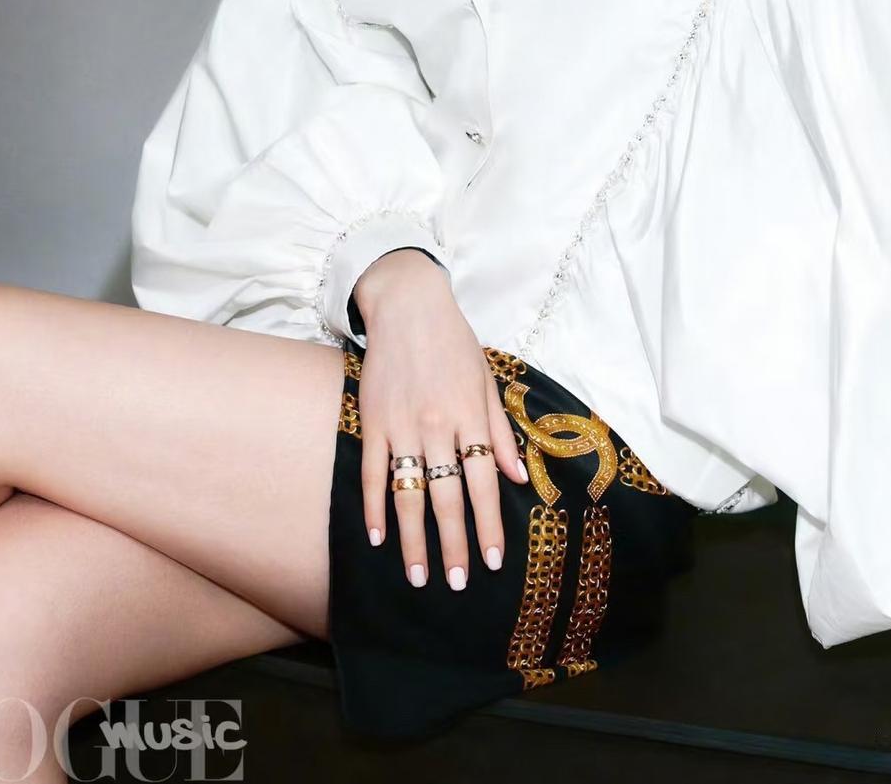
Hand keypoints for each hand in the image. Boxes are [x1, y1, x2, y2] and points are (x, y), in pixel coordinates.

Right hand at [352, 248, 528, 589]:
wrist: (409, 306)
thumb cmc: (454, 342)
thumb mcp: (487, 381)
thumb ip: (499, 431)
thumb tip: (517, 478)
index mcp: (470, 416)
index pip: (483, 483)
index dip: (488, 525)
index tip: (491, 562)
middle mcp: (438, 426)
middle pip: (447, 497)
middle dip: (453, 544)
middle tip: (455, 584)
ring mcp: (402, 425)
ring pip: (408, 493)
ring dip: (413, 539)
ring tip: (417, 576)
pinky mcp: (373, 421)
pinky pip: (373, 473)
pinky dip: (374, 507)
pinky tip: (378, 537)